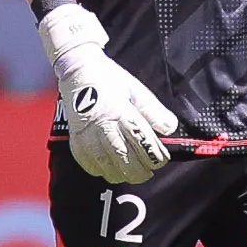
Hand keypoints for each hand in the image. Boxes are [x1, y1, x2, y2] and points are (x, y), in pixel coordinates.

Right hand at [39, 5, 179, 184]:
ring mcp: (88, 137)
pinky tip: (111, 166)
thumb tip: (170, 129)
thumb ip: (155, 112)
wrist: (78, 72)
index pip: (144, 146)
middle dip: (141, 172)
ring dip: (123, 174)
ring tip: (131, 170)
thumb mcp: (137, 91)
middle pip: (127, 164)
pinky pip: (90, 166)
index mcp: (122, 114)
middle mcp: (104, 128)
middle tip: (148, 171)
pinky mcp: (76, 141)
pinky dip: (102, 170)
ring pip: (108, 169)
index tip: (160, 159)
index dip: (156, 158)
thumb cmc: (110, 80)